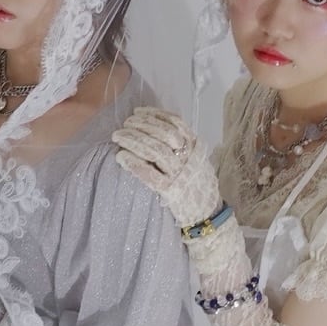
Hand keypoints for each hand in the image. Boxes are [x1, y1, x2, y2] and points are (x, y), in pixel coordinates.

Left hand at [111, 107, 220, 228]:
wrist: (208, 213)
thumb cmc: (197, 184)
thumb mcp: (196, 159)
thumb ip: (183, 145)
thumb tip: (154, 128)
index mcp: (196, 147)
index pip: (176, 123)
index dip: (155, 115)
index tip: (138, 112)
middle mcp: (189, 158)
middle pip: (163, 134)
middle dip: (141, 125)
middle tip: (125, 124)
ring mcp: (180, 175)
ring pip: (155, 151)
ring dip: (134, 140)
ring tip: (118, 136)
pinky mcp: (170, 191)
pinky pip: (150, 175)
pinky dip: (134, 163)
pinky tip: (121, 156)